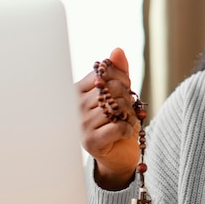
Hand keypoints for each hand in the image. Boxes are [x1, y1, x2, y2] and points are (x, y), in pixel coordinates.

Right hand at [76, 47, 139, 189]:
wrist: (117, 153)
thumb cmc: (117, 120)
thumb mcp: (119, 93)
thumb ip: (118, 72)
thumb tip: (117, 50)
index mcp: (77, 90)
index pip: (103, 72)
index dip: (121, 78)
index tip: (126, 88)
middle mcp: (75, 106)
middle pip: (111, 89)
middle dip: (127, 97)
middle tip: (127, 108)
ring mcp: (80, 124)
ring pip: (116, 107)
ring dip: (129, 114)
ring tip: (125, 120)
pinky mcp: (90, 142)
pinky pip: (118, 126)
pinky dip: (128, 129)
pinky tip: (124, 132)